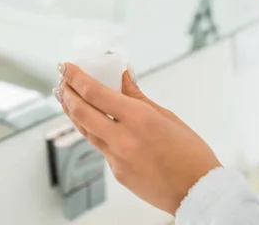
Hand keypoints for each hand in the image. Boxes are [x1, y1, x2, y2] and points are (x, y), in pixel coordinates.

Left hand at [58, 64, 221, 214]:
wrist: (197, 192)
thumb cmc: (190, 152)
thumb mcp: (167, 117)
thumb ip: (138, 97)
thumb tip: (123, 76)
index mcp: (139, 119)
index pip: (96, 93)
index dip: (76, 78)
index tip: (67, 67)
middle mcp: (123, 139)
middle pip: (81, 112)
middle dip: (67, 93)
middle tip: (61, 80)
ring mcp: (117, 159)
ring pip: (86, 131)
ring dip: (74, 112)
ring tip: (68, 97)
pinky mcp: (118, 173)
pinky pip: (101, 147)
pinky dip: (96, 131)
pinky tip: (96, 122)